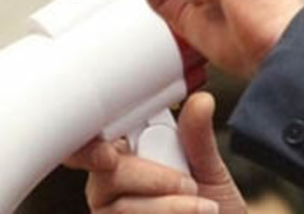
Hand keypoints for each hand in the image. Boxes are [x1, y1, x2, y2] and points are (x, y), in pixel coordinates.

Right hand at [66, 92, 245, 213]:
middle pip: (106, 176)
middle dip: (151, 178)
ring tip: (201, 206)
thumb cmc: (212, 203)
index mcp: (125, 155)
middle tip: (189, 183)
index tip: (108, 156)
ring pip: (122, 209)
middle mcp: (109, 186)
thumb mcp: (209, 168)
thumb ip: (197, 137)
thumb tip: (201, 101)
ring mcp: (111, 213)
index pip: (95, 142)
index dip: (92, 147)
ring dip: (169, 206)